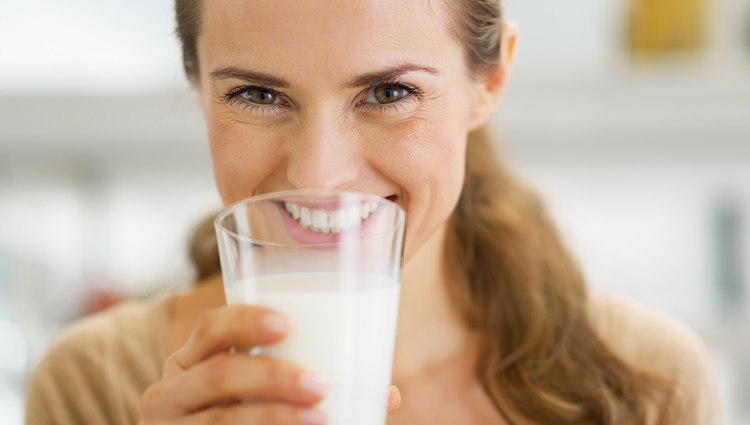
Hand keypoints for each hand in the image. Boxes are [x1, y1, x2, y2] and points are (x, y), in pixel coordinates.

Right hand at [139, 304, 400, 423]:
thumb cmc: (237, 412)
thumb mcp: (251, 393)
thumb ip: (305, 380)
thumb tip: (388, 395)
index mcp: (192, 360)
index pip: (211, 327)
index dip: (245, 321)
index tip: (287, 324)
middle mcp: (172, 391)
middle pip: (218, 374)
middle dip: (273, 378)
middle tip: (321, 386)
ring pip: (220, 419)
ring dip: (274, 418)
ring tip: (321, 418)